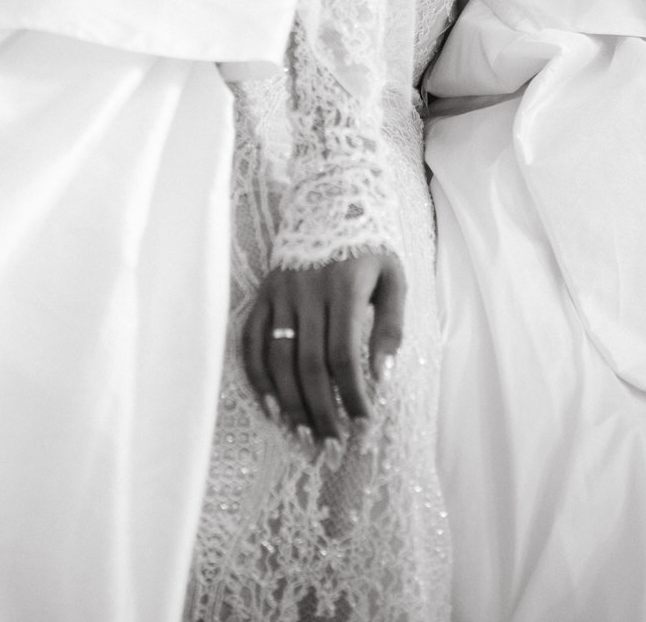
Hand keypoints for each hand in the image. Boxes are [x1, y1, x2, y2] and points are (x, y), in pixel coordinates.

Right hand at [242, 251, 406, 441]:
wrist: (330, 203)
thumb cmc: (368, 248)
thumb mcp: (393, 278)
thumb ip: (391, 326)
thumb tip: (381, 377)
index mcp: (345, 287)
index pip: (344, 354)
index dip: (352, 394)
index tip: (363, 423)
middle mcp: (308, 291)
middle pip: (309, 364)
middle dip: (322, 410)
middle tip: (333, 443)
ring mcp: (280, 293)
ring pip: (279, 359)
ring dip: (290, 402)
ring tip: (305, 434)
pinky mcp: (262, 294)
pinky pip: (251, 341)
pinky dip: (257, 377)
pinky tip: (271, 407)